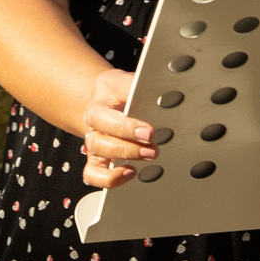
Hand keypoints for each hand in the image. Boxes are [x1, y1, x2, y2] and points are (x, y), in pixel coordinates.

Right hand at [78, 68, 160, 189]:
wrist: (104, 99)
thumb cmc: (120, 92)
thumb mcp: (128, 81)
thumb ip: (141, 88)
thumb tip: (166, 95)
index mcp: (100, 101)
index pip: (110, 112)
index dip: (128, 126)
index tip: (149, 132)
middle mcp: (93, 122)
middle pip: (101, 137)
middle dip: (129, 146)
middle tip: (153, 147)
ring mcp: (93, 141)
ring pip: (98, 152)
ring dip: (123, 156)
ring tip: (148, 156)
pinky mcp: (95, 159)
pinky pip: (93, 174)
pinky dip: (109, 178)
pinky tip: (130, 173)